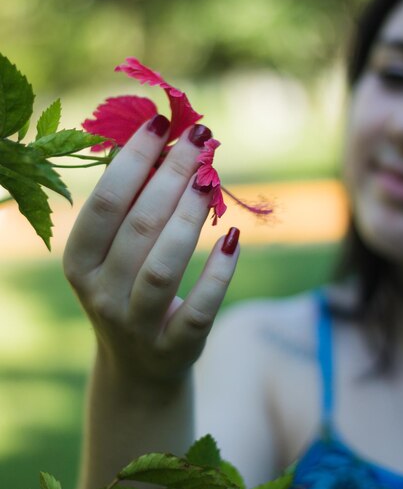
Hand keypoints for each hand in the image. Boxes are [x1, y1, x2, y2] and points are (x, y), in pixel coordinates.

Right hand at [63, 116, 239, 387]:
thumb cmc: (129, 289)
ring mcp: (135, 325)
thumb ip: (131, 205)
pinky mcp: (174, 348)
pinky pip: (199, 309)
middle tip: (200, 139)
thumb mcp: (115, 253)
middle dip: (171, 175)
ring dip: (189, 217)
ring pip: (162, 266)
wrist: (138, 366)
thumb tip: (162, 143)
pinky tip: (235, 238)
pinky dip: (218, 274)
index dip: (133, 159)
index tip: (161, 122)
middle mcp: (100, 293)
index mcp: (80, 261)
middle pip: (138, 226)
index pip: (105, 203)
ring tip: (211, 178)